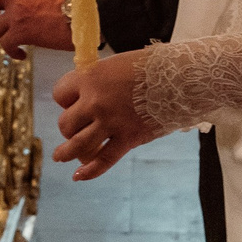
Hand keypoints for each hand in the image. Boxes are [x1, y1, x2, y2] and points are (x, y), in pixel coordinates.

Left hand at [51, 52, 160, 181]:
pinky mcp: (128, 138)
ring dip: (66, 153)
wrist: (181, 77)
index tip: (74, 103)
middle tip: (79, 126)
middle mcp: (95, 102)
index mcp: (91, 78)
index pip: (60, 94)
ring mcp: (111, 123)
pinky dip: (90, 171)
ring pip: (78, 144)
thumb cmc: (151, 66)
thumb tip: (90, 94)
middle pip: (66, 123)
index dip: (65, 100)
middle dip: (69, 127)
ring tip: (60, 157)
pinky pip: (104, 160)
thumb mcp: (117, 65)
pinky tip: (78, 176)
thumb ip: (99, 80)